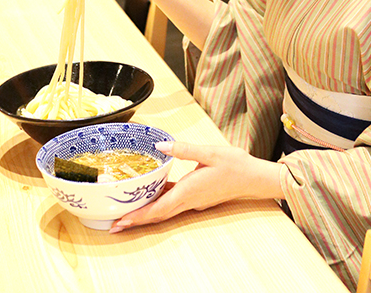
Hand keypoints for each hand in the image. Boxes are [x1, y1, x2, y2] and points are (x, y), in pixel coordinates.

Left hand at [109, 142, 284, 232]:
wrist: (255, 177)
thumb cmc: (235, 165)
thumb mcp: (210, 152)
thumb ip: (184, 149)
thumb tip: (160, 146)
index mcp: (189, 190)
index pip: (158, 208)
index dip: (138, 216)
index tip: (121, 222)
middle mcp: (189, 199)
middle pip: (158, 214)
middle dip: (136, 220)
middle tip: (115, 224)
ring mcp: (194, 200)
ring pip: (165, 210)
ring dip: (147, 213)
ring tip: (127, 212)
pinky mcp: (198, 196)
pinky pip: (174, 203)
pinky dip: (160, 203)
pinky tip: (154, 193)